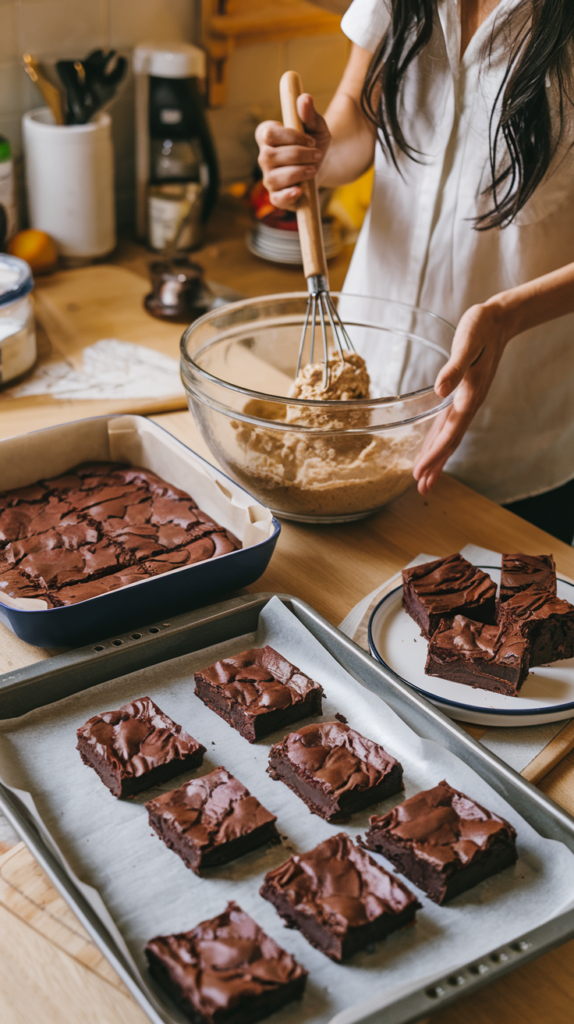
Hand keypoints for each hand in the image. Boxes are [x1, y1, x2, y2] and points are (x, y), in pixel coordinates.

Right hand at [255, 94, 330, 209]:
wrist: (324, 167)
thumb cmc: (315, 144)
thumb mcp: (317, 127)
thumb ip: (310, 115)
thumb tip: (304, 99)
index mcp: (268, 136)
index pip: (268, 134)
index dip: (290, 137)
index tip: (310, 140)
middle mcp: (264, 157)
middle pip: (269, 156)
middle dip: (297, 155)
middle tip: (317, 155)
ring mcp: (269, 178)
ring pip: (274, 177)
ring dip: (298, 172)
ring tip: (314, 169)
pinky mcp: (276, 196)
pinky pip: (276, 198)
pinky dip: (288, 195)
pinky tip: (300, 190)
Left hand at [413, 301, 509, 494]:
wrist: (500, 320)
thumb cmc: (482, 328)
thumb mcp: (467, 343)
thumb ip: (454, 368)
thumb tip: (439, 389)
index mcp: (469, 395)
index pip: (449, 432)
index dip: (434, 454)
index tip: (420, 472)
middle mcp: (469, 403)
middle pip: (450, 442)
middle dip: (436, 465)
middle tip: (422, 489)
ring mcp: (468, 400)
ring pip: (450, 436)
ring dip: (438, 458)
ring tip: (426, 480)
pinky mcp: (464, 394)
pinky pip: (451, 424)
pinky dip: (441, 440)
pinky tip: (434, 448)